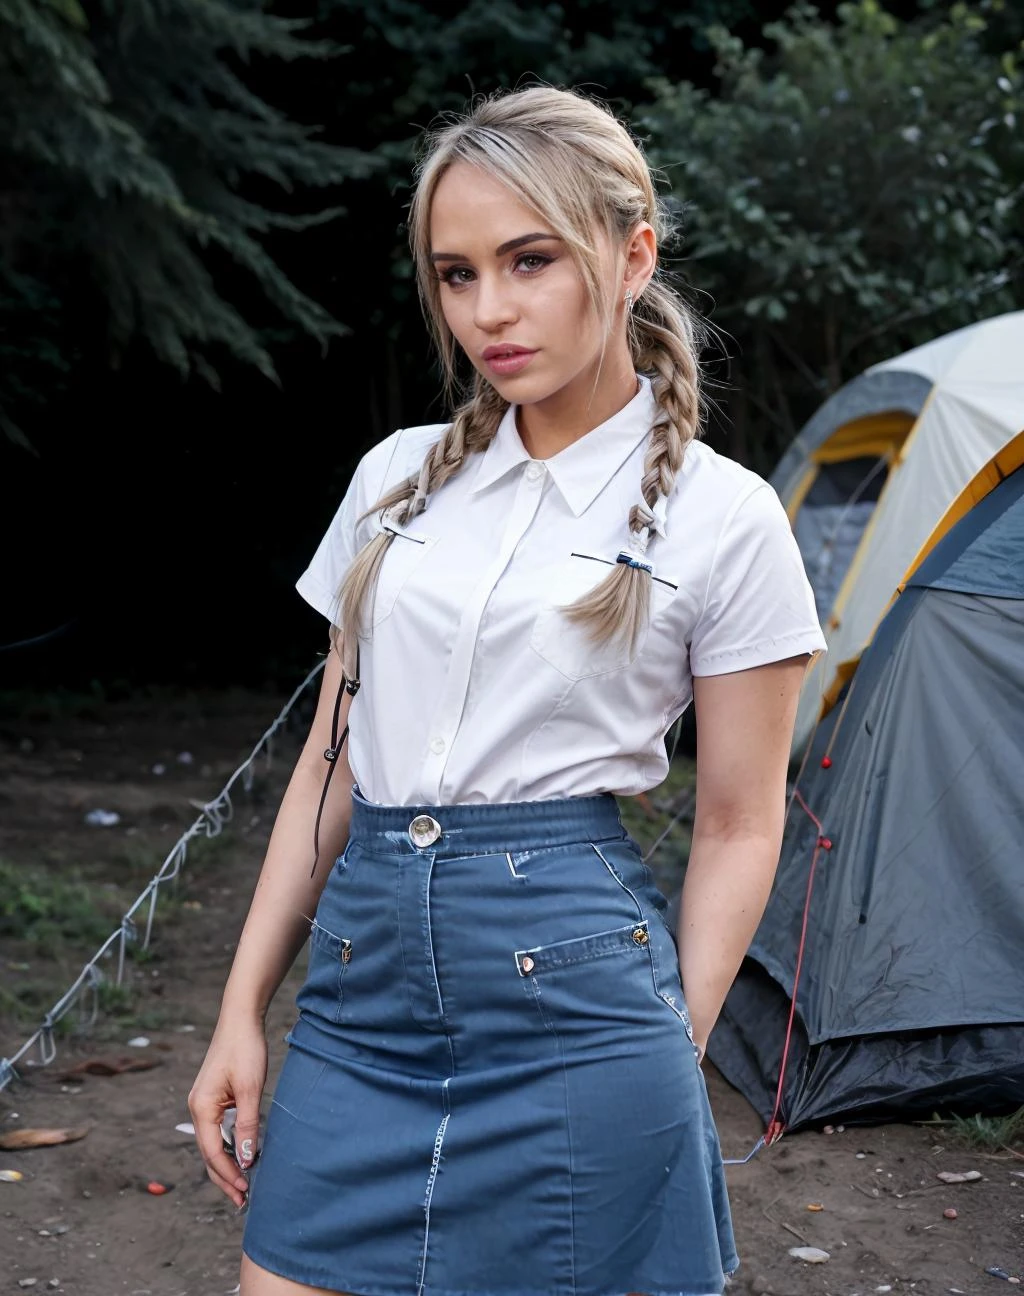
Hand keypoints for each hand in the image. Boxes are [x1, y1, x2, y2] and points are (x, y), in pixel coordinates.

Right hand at [188, 1018, 267, 1207]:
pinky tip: (241, 1156)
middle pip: (209, 1153)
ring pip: (213, 1143)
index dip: (229, 1174)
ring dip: (227, 1164)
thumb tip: (247, 1159)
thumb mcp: (250, 1089)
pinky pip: (218, 1130)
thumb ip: (247, 1125)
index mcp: (201, 1108)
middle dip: (225, 1177)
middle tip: (243, 1200)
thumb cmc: (245, 1049)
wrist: (240, 1019)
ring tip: (242, 1185)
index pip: (213, 1152)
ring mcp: (203, 1103)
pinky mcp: (213, 1097)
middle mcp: (197, 1108)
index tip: (245, 1191)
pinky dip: (228, 1146)